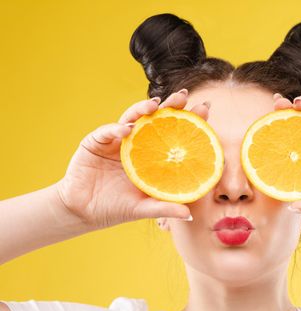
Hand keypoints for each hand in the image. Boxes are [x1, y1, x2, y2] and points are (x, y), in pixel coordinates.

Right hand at [55, 90, 209, 229]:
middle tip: (184, 95)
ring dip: (143, 109)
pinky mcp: (96, 141)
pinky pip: (107, 132)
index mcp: (152, 155)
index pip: (174, 134)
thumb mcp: (144, 208)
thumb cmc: (116, 208)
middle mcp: (138, 143)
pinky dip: (116, 129)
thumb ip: (164, 208)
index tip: (206, 108)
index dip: (190, 121)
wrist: (83, 212)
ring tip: (155, 104)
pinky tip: (126, 129)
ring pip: (132, 118)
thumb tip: (189, 214)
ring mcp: (117, 140)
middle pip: (157, 119)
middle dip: (171, 105)